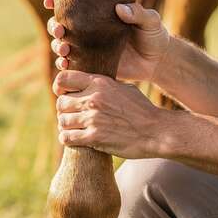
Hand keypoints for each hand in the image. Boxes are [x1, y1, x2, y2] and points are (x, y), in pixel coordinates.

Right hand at [43, 0, 169, 82]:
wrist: (157, 62)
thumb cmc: (154, 35)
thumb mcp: (150, 20)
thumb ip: (138, 13)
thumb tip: (120, 8)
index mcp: (98, 13)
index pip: (73, 4)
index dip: (56, 0)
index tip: (50, 0)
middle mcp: (89, 29)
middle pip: (60, 24)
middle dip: (53, 26)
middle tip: (59, 30)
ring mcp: (88, 48)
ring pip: (62, 44)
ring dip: (57, 46)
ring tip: (64, 49)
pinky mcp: (91, 65)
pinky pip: (72, 65)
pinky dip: (64, 64)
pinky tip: (65, 64)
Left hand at [52, 69, 167, 158]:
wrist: (157, 132)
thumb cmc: (142, 110)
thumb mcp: (124, 88)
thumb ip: (104, 85)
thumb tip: (90, 83)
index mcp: (100, 83)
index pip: (63, 79)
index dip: (60, 87)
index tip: (65, 95)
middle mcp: (94, 99)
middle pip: (61, 103)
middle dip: (64, 110)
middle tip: (73, 116)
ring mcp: (93, 118)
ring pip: (62, 121)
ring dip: (66, 126)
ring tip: (74, 128)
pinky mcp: (94, 137)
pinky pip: (67, 137)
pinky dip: (67, 139)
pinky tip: (75, 139)